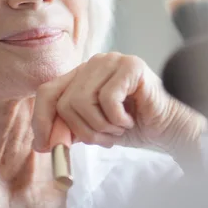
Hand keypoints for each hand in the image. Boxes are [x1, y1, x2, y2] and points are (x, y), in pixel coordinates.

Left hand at [31, 52, 207, 153]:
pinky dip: (116, 119)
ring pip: (82, 100)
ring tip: (118, 128)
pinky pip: (107, 99)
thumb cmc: (131, 127)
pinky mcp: (131, 66)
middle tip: (105, 139)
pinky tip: (129, 120)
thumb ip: (67, 130)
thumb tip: (41, 143)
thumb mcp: (91, 130)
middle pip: (64, 101)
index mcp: (81, 75)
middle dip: (83, 131)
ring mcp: (112, 60)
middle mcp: (93, 63)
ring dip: (101, 126)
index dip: (41, 120)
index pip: (47, 91)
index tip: (45, 147)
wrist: (166, 129)